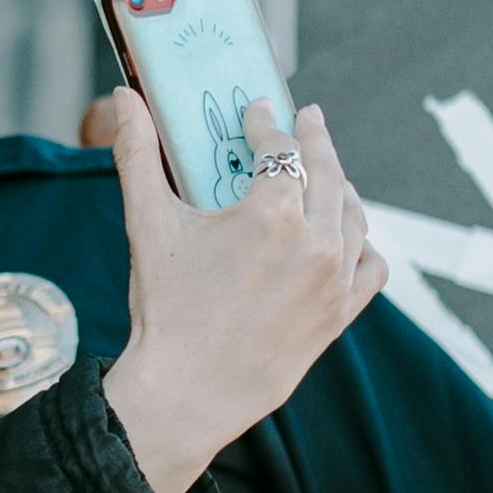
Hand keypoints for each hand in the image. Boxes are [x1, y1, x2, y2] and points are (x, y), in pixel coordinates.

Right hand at [88, 91, 381, 492]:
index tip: (260, 112)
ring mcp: (335, 279)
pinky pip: (370, 264)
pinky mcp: (341, 312)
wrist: (187, 392)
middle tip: (308, 121)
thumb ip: (137, 155)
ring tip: (325, 175)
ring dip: (340, 187)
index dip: (267, 124)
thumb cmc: (166, 309)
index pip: (279, 149)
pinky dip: (362, 243)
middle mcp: (315, 242)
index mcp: (273, 213)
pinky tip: (345, 236)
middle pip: (328, 171)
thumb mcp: (148, 225)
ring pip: (353, 214)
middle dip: (315, 139)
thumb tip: (121, 100)